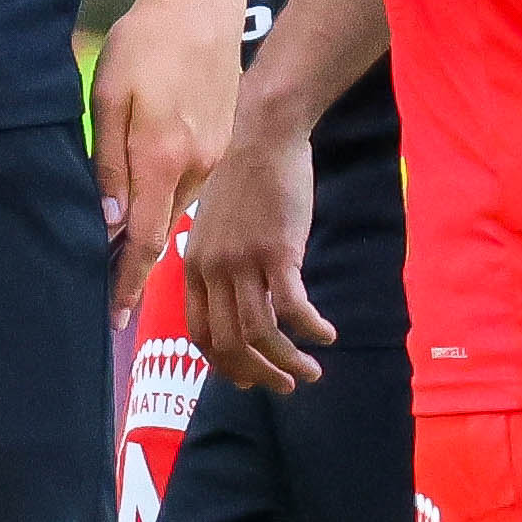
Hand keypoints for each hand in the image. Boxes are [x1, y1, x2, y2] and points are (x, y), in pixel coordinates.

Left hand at [91, 0, 246, 320]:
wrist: (202, 3)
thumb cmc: (146, 43)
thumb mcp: (111, 99)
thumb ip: (109, 165)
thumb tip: (109, 224)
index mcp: (163, 159)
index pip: (143, 241)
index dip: (127, 283)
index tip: (114, 319)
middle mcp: (195, 166)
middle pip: (159, 229)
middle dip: (134, 264)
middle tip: (107, 293)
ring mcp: (213, 153)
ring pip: (173, 205)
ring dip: (149, 227)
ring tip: (119, 253)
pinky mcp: (220, 139)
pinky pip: (188, 182)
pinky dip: (166, 196)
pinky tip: (148, 192)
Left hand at [185, 123, 335, 391]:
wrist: (263, 135)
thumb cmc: (244, 177)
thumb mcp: (215, 224)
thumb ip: (218, 262)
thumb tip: (233, 296)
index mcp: (195, 265)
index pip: (201, 333)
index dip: (224, 365)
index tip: (247, 380)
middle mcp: (214, 269)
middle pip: (229, 343)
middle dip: (259, 374)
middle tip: (285, 386)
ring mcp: (244, 262)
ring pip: (260, 333)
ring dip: (288, 361)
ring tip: (311, 372)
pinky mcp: (277, 251)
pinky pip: (293, 307)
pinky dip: (310, 329)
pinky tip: (326, 335)